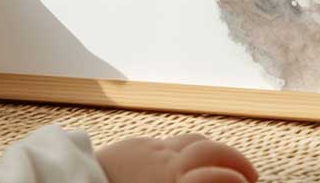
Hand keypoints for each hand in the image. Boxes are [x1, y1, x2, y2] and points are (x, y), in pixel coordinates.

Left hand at [96, 135, 256, 182]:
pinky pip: (170, 140)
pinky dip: (190, 147)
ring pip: (193, 141)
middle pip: (212, 152)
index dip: (236, 179)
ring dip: (216, 150)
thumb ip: (190, 182)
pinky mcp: (136, 144)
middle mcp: (167, 163)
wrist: (69, 182)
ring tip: (227, 163)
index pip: (219, 176)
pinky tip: (191, 158)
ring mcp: (152, 150)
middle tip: (250, 176)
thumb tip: (208, 178)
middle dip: (236, 161)